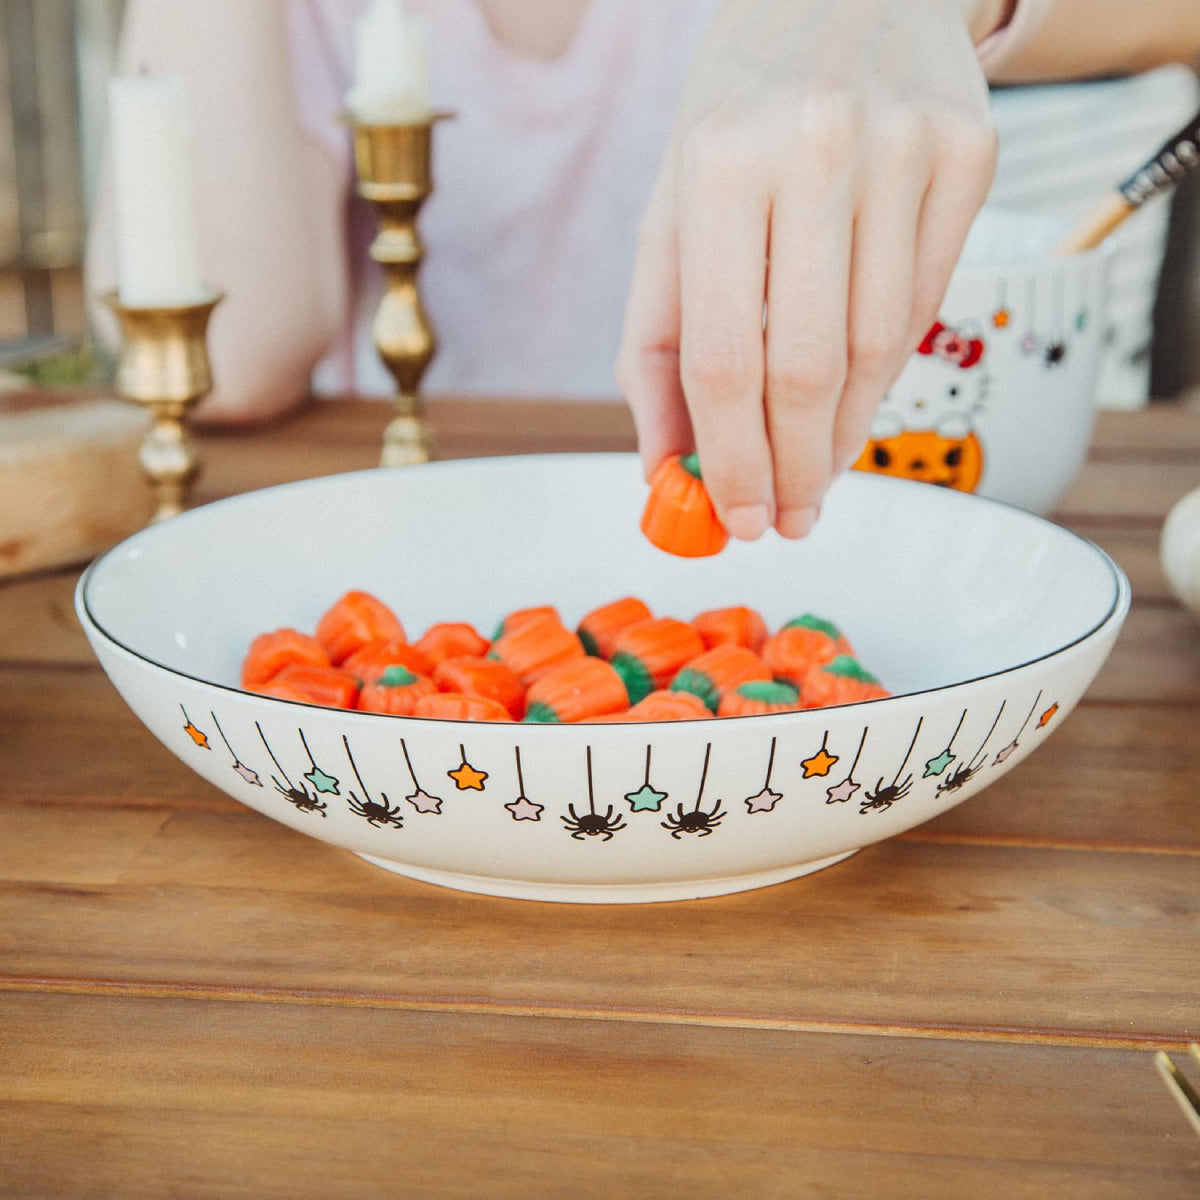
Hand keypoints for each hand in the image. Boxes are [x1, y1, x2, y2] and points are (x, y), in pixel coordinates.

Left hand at [617, 0, 1001, 539]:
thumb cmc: (737, 119)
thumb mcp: (671, 216)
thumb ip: (656, 346)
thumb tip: (666, 466)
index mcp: (721, 163)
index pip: (725, 358)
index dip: (729, 460)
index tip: (737, 520)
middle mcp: (819, 150)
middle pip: (805, 369)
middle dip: (791, 469)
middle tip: (785, 522)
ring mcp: (907, 150)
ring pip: (877, 351)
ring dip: (841, 436)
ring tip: (814, 475)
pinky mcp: (971, 156)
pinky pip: (922, 308)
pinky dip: (883, 376)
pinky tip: (851, 401)